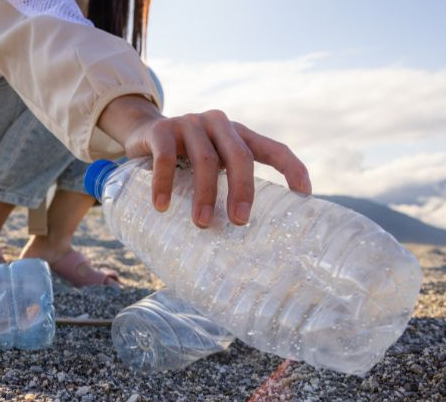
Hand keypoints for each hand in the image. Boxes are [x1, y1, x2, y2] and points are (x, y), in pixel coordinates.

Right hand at [98, 95, 311, 227]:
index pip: (273, 148)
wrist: (140, 131)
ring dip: (205, 194)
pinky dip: (164, 183)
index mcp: (237, 134)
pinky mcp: (161, 129)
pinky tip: (162, 206)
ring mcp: (189, 123)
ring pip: (204, 159)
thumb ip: (225, 181)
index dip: (292, 168)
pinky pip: (165, 157)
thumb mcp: (209, 163)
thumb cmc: (183, 157)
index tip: (304, 195)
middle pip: (239, 156)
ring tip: (202, 224)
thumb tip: (241, 232)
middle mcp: (218, 124)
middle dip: (243, 189)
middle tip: (240, 221)